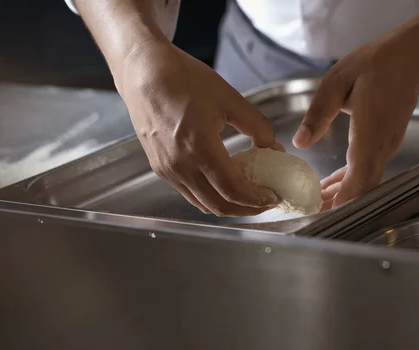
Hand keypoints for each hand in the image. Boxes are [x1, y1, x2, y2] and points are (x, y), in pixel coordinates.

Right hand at [118, 40, 280, 215]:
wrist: (144, 71)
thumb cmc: (185, 80)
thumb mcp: (229, 99)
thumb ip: (256, 126)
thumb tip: (274, 149)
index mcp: (199, 147)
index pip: (233, 189)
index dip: (257, 198)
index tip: (274, 196)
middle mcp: (180, 165)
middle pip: (219, 205)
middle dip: (247, 209)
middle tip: (266, 201)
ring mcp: (167, 170)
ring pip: (203, 204)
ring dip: (229, 205)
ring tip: (249, 195)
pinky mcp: (160, 168)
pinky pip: (190, 193)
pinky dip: (211, 196)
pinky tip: (224, 183)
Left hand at [292, 38, 418, 209]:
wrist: (409, 57)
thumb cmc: (373, 65)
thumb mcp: (337, 81)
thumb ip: (319, 113)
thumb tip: (300, 142)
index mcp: (371, 131)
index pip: (360, 176)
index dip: (344, 198)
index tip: (325, 213)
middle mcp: (382, 145)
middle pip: (363, 186)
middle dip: (338, 203)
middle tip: (311, 213)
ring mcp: (387, 146)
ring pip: (366, 181)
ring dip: (342, 193)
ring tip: (316, 201)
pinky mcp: (386, 144)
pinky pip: (368, 170)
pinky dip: (350, 180)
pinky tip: (331, 183)